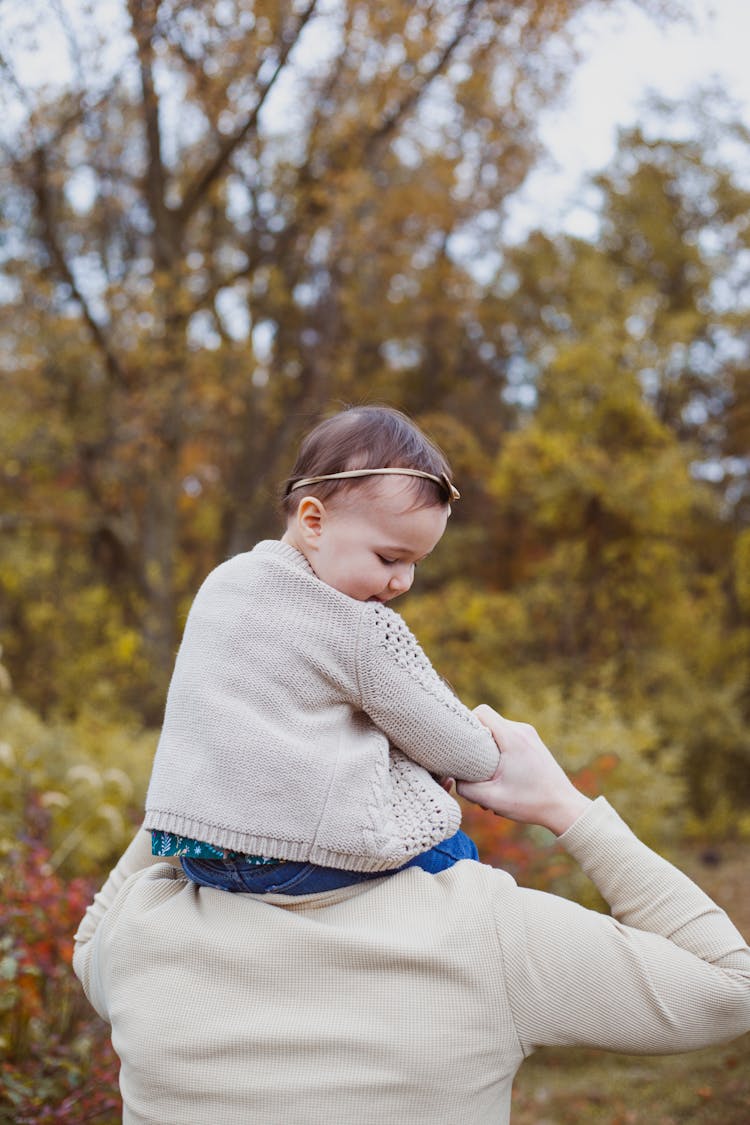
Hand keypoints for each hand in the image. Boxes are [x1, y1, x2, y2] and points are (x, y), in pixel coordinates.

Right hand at [457, 705, 591, 835]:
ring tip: (490, 777)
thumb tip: (454, 778)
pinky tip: (503, 777)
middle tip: (473, 766)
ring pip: (498, 732)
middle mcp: (522, 730)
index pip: (482, 711)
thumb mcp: (491, 799)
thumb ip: (465, 788)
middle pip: (488, 722)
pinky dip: (501, 753)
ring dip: (489, 751)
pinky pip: (509, 739)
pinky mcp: (534, 743)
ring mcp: (530, 735)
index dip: (466, 722)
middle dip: (476, 742)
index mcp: (512, 737)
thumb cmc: (530, 803)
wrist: (564, 807)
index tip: (460, 743)